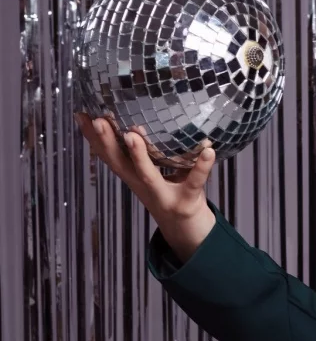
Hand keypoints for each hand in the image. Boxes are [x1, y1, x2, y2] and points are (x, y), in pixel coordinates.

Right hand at [75, 114, 216, 257]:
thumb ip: (146, 146)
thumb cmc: (169, 190)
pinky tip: (209, 149)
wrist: (186, 229)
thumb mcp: (150, 171)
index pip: (108, 156)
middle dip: (107, 143)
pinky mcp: (188, 199)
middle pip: (120, 165)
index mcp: (132, 177)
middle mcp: (142, 186)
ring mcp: (164, 194)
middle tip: (98, 121)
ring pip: (148, 176)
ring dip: (138, 156)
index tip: (81, 115)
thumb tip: (138, 111)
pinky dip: (202, 166)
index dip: (93, 139)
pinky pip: (195, 181)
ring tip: (133, 133)